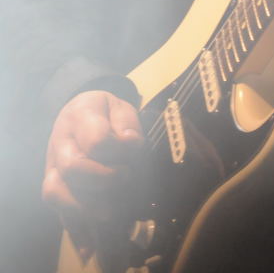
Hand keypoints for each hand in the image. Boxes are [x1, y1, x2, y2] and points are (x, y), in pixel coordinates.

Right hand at [43, 90, 143, 252]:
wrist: (81, 112)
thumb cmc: (106, 113)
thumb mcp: (121, 107)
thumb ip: (128, 124)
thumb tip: (131, 146)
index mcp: (80, 115)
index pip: (96, 138)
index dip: (118, 150)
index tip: (136, 151)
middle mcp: (61, 142)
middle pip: (73, 168)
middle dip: (103, 181)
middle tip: (127, 180)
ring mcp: (53, 167)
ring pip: (56, 192)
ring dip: (86, 209)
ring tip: (111, 218)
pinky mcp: (55, 188)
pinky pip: (58, 212)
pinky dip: (75, 232)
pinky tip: (90, 250)